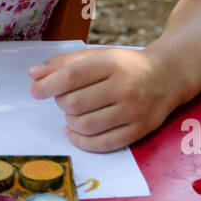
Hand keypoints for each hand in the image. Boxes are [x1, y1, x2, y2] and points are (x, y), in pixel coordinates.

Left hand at [28, 47, 184, 151]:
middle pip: (75, 103)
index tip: (35, 91)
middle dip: (61, 102)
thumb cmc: (125, 65)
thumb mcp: (98, 55)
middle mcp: (125, 87)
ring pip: (85, 125)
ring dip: (70, 121)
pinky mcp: (138, 131)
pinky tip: (74, 132)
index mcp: (112, 64)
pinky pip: (101, 144)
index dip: (48, 85)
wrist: (167, 76)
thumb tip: (34, 75)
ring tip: (73, 112)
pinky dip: (81, 141)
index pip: (72, 76)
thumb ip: (65, 63)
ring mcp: (133, 112)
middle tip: (65, 98)